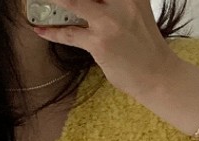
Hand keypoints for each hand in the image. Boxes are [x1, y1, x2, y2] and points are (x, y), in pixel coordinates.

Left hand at [30, 0, 175, 98]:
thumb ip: (117, 2)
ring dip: (54, 1)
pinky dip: (51, 32)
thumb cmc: (145, 46)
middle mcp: (122, 0)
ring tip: (41, 2)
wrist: (158, 75)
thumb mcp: (136, 11)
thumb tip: (90, 3)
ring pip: (73, 2)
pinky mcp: (100, 42)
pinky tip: (40, 29)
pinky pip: (69, 34)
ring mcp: (109, 21)